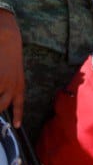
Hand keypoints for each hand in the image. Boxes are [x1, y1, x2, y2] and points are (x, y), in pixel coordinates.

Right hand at [0, 11, 24, 125]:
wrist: (7, 38)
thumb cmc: (9, 54)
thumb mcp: (14, 71)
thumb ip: (10, 85)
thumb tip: (2, 100)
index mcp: (19, 84)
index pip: (19, 104)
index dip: (18, 115)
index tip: (17, 126)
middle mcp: (12, 86)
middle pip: (0, 106)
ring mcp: (1, 83)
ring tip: (1, 78)